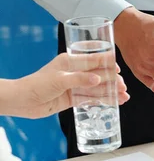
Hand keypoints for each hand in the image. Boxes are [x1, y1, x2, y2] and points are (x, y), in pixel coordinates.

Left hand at [12, 53, 128, 118]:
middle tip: (123, 86)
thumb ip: (79, 80)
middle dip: (112, 80)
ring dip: (111, 91)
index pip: (93, 59)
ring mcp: (75, 85)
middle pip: (99, 74)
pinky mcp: (74, 97)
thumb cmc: (36, 85)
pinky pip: (92, 98)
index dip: (106, 61)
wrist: (22, 102)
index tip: (117, 66)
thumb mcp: (59, 80)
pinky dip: (103, 100)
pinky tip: (114, 102)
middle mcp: (74, 72)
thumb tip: (98, 79)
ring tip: (123, 96)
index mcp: (70, 61)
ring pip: (97, 87)